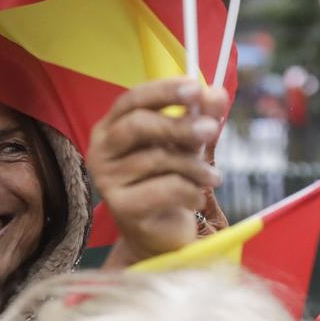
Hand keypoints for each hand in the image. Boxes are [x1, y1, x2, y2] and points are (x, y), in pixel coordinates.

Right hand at [88, 77, 229, 264]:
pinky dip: (191, 191)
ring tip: (213, 178)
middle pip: (137, 125)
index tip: (196, 87)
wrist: (161, 233)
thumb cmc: (170, 179)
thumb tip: (218, 93)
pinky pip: (165, 188)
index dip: (164, 91)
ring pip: (157, 158)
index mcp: (111, 127)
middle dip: (179, 125)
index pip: (132, 99)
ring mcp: (106, 180)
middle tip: (211, 130)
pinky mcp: (121, 206)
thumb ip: (201, 116)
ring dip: (194, 167)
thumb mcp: (188, 143)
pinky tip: (197, 198)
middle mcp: (101, 150)